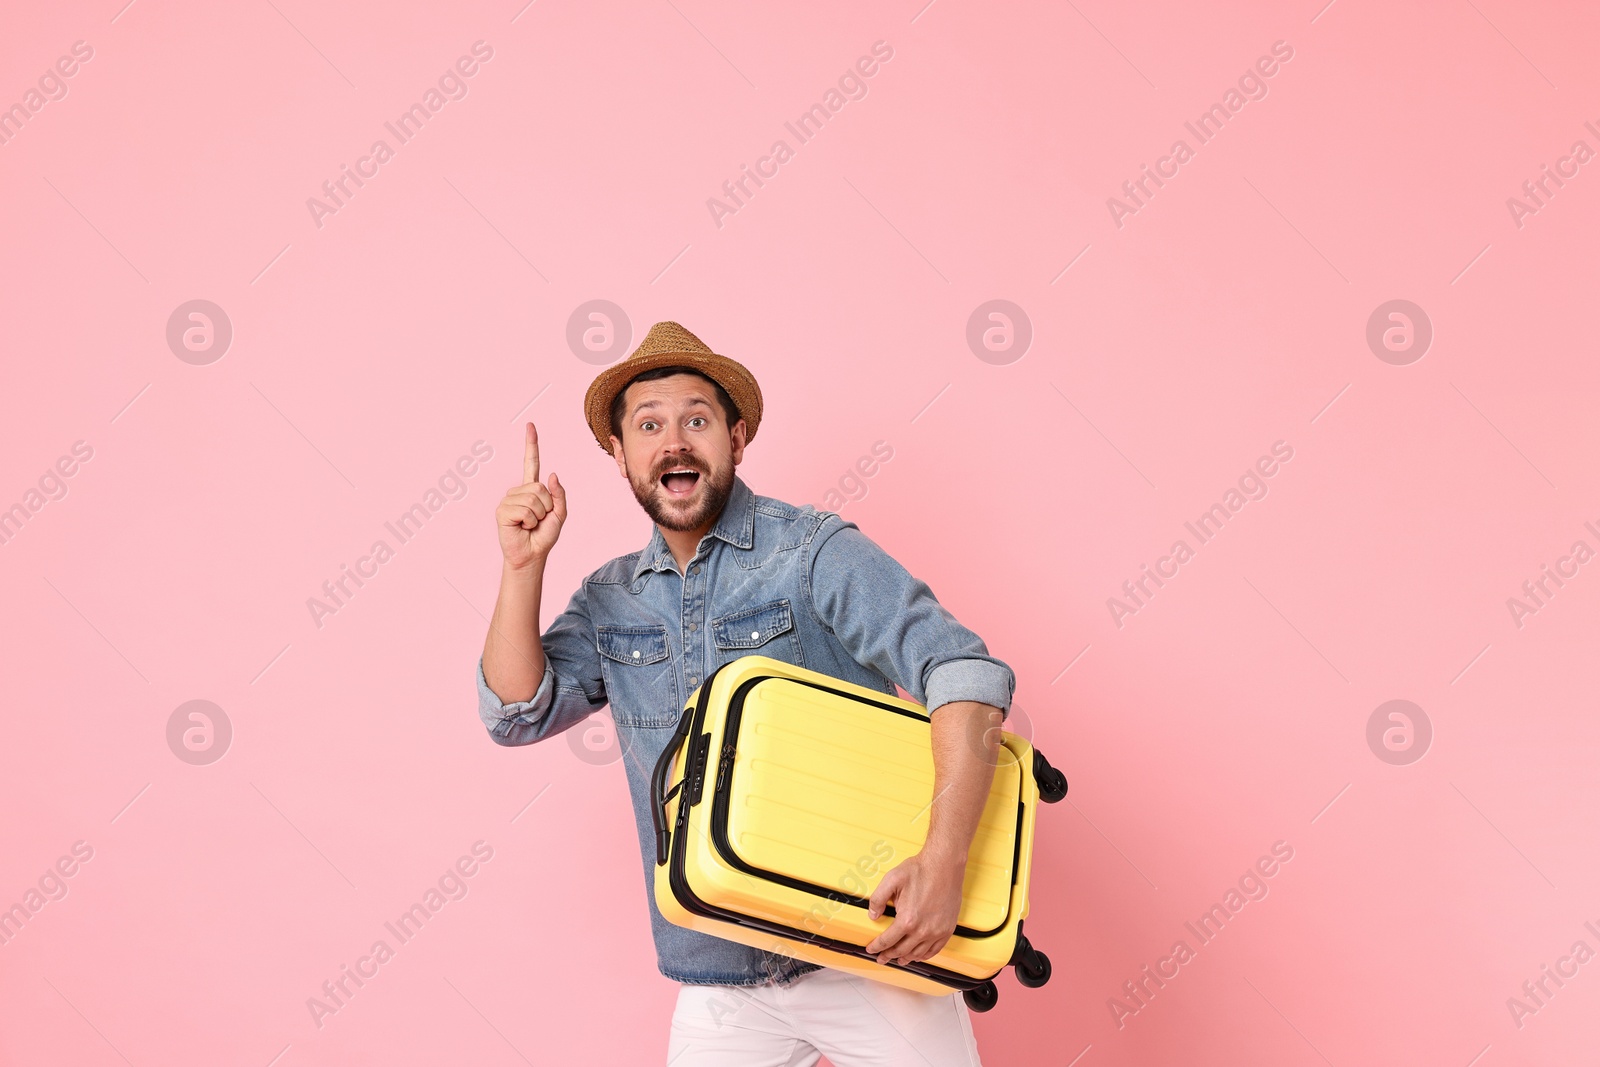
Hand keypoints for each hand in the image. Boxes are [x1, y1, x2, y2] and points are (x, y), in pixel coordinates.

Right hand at [495, 421, 566, 569]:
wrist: (532, 554)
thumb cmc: (544, 535)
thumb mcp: (560, 514)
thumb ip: (559, 494)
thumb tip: (551, 474)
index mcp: (532, 489)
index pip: (531, 462)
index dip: (531, 445)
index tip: (530, 426)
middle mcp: (518, 491)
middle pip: (539, 487)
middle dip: (546, 506)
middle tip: (539, 520)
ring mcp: (508, 499)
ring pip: (533, 499)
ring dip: (537, 515)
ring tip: (530, 524)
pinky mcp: (502, 510)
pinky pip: (524, 510)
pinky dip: (528, 521)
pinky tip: (522, 527)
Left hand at [864, 850, 966, 965]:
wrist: (944, 865)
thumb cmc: (920, 870)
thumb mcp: (891, 880)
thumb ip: (878, 899)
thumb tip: (872, 915)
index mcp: (907, 919)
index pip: (887, 940)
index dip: (877, 947)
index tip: (871, 949)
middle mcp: (922, 930)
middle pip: (901, 950)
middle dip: (888, 955)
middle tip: (882, 958)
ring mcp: (937, 931)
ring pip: (918, 953)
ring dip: (906, 958)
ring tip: (898, 959)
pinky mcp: (947, 929)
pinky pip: (935, 950)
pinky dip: (924, 956)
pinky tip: (918, 955)